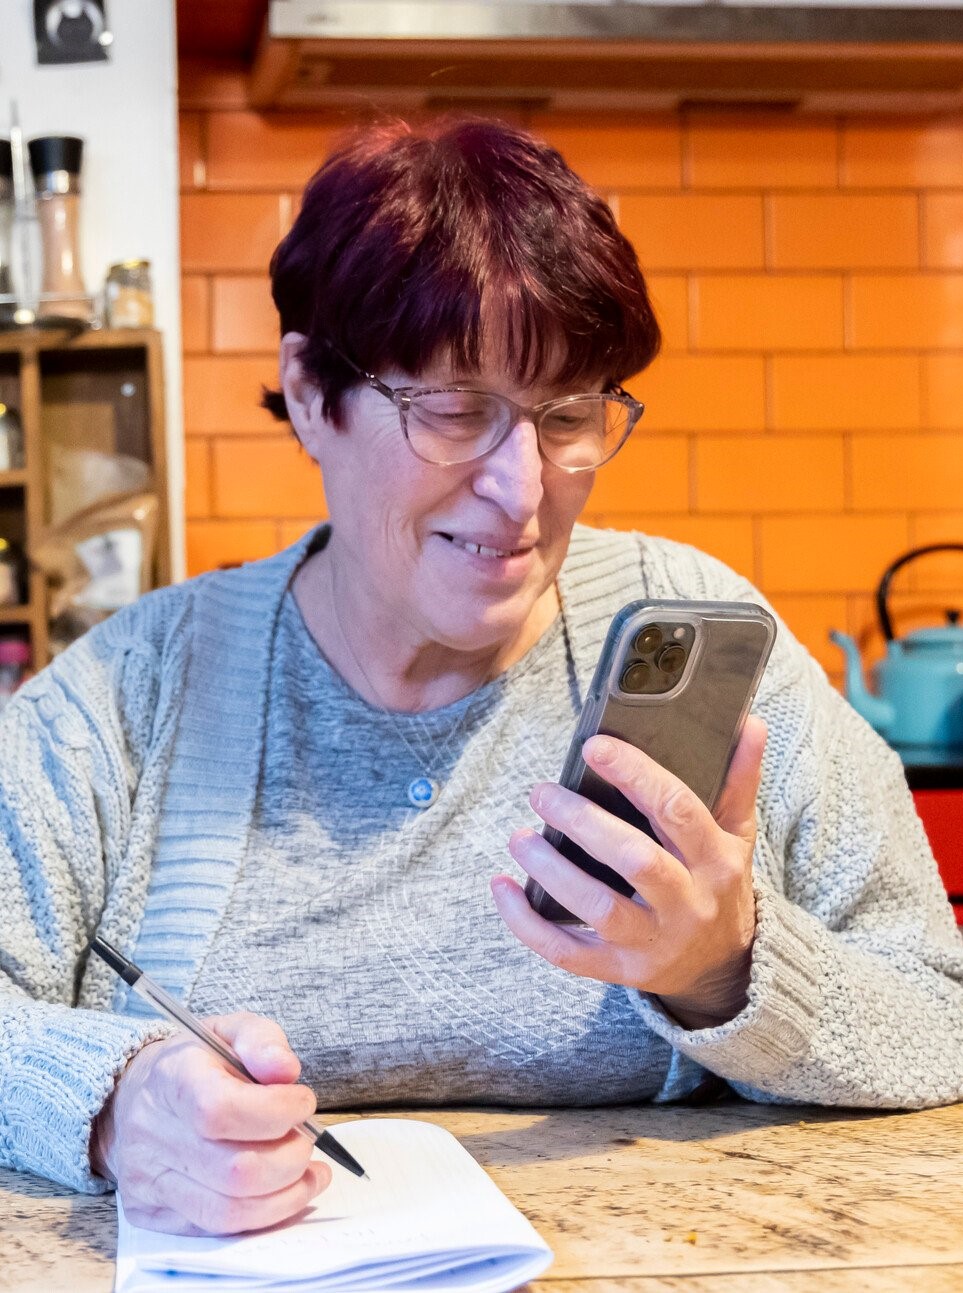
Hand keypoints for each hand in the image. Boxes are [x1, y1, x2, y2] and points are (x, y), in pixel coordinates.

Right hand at [91, 1012, 330, 1234]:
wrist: (131, 1098)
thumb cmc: (192, 1065)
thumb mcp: (228, 1031)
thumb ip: (262, 1041)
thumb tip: (287, 1071)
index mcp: (172, 1080)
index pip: (221, 1109)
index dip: (275, 1111)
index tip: (303, 1102)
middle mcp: (154, 1135)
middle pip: (235, 1170)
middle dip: (291, 1157)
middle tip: (307, 1139)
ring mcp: (149, 1182)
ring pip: (230, 1210)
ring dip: (286, 1193)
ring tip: (308, 1169)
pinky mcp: (153, 1215)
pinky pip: (219, 1229)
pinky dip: (265, 1215)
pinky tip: (288, 1191)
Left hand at [492, 717, 767, 1028]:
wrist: (725, 969)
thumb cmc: (720, 885)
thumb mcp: (738, 835)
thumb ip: (739, 780)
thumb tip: (750, 723)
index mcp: (716, 860)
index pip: (676, 809)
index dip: (635, 774)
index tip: (594, 747)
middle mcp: (687, 902)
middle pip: (635, 860)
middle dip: (583, 822)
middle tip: (542, 792)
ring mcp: (653, 941)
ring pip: (598, 907)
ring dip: (552, 871)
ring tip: (521, 837)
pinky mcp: (621, 970)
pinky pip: (568, 953)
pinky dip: (528, 924)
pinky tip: (503, 888)